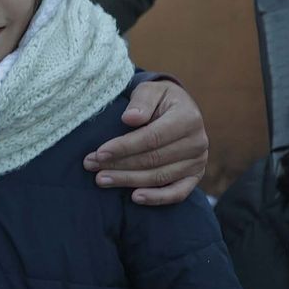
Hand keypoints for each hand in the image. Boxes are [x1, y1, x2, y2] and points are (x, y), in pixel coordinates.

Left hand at [82, 80, 207, 205]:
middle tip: (91, 165)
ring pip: (159, 177)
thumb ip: (141, 102)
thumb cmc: (159, 99)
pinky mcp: (194, 176)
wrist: (179, 109)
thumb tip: (130, 119)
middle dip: (119, 164)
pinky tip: (135, 198)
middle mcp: (197, 142)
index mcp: (188, 118)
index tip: (100, 152)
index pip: (152, 137)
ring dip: (128, 181)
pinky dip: (157, 198)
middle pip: (153, 160)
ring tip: (101, 179)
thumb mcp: (150, 91)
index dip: (125, 147)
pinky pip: (177, 193)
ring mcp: (198, 161)